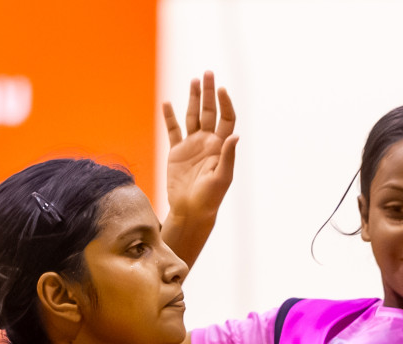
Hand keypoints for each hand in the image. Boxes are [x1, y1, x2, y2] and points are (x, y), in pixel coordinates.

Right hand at [163, 71, 237, 223]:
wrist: (190, 211)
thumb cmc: (210, 198)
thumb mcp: (221, 178)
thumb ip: (228, 156)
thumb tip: (235, 135)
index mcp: (221, 146)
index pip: (226, 119)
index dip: (225, 104)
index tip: (222, 90)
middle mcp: (207, 142)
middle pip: (210, 112)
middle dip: (209, 93)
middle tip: (208, 73)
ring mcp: (192, 145)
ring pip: (192, 116)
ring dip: (193, 99)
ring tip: (194, 80)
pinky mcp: (177, 152)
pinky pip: (173, 130)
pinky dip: (169, 117)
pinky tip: (168, 103)